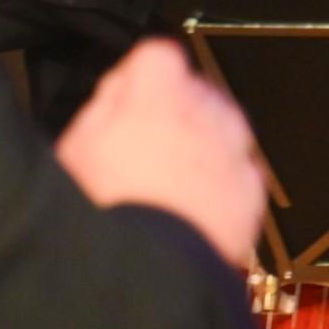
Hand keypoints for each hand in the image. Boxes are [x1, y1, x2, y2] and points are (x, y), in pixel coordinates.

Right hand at [55, 36, 267, 263]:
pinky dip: (222, 184)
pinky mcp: (251, 187)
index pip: (157, 55)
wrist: (151, 273)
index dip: (138, 81)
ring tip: (167, 187)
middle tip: (142, 157)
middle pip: (193, 92)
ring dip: (201, 145)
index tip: (125, 107)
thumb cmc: (104, 211)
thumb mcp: (76, 149)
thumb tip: (124, 88)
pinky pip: (238, 172)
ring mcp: (234, 148)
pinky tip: (193, 210)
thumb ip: (105, 105)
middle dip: (173, 114)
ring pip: (222, 128)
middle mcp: (205, 110)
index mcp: (157, 93)